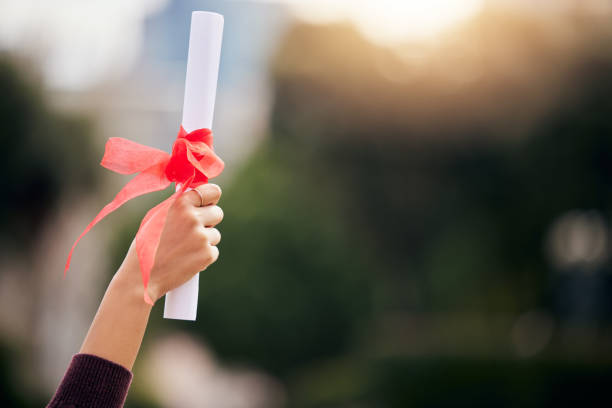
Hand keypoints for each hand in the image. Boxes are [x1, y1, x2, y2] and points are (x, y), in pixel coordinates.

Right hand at [119, 184, 223, 302]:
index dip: (211, 199)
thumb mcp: (158, 215)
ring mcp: (201, 237)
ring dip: (205, 240)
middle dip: (208, 221)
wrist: (143, 276)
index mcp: (180, 204)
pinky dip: (204, 255)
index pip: (213, 191)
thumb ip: (179, 203)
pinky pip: (214, 251)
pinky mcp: (207, 254)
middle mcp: (193, 218)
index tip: (207, 204)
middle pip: (218, 213)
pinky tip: (187, 259)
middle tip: (191, 231)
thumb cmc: (147, 244)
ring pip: (215, 234)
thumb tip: (196, 191)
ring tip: (184, 248)